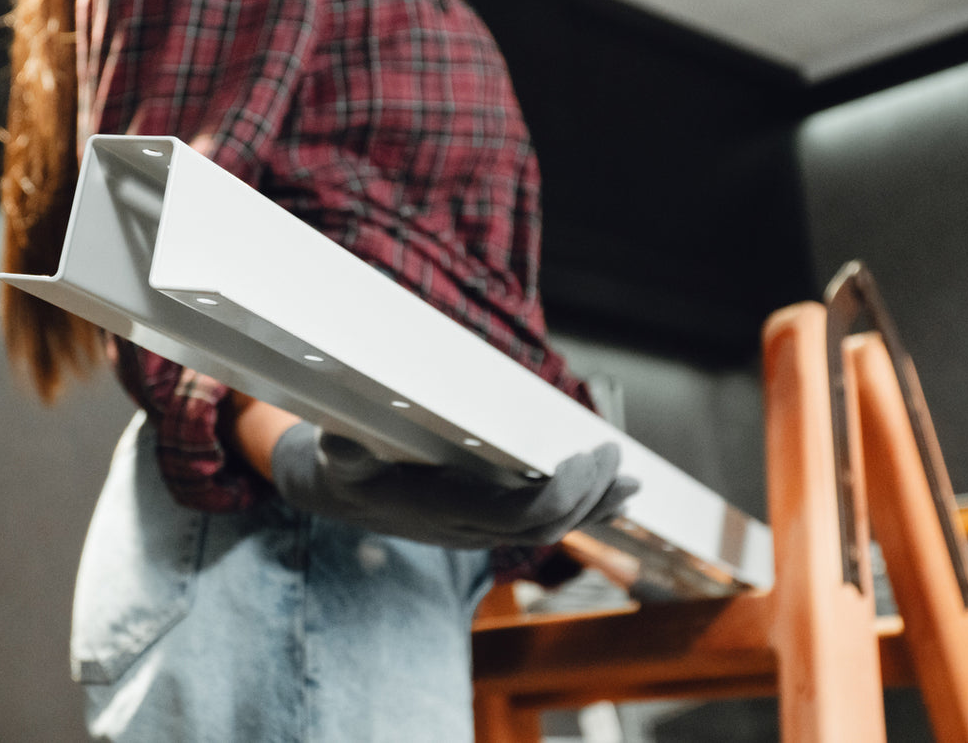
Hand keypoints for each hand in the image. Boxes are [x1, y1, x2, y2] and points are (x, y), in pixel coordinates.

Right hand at [269, 422, 638, 548]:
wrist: (338, 494)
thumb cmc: (344, 466)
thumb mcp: (337, 454)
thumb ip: (343, 449)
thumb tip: (338, 438)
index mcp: (443, 510)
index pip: (515, 516)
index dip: (557, 494)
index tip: (582, 459)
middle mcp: (468, 528)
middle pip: (546, 525)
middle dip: (588, 494)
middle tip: (613, 455)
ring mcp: (480, 529)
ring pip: (552, 529)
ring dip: (595, 506)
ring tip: (630, 483)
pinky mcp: (487, 521)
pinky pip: (544, 521)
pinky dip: (584, 509)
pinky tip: (614, 497)